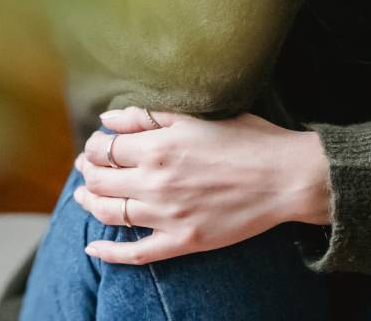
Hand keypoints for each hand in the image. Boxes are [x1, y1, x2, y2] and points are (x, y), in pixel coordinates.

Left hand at [72, 107, 331, 264]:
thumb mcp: (196, 117)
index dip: (94, 147)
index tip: (97, 146)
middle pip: (99, 181)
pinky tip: (93, 249)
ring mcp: (167, 215)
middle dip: (87, 172)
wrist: (286, 178)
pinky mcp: (182, 242)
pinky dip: (108, 253)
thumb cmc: (247, 139)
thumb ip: (147, 117)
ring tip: (85, 197)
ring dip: (89, 204)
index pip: (103, 149)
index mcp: (157, 147)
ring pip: (109, 214)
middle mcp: (155, 182)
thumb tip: (107, 120)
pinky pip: (135, 253)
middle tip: (86, 168)